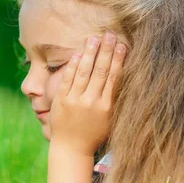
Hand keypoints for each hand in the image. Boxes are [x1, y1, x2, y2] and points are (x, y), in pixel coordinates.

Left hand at [47, 32, 125, 182]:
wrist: (71, 148)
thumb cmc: (94, 134)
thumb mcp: (110, 119)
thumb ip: (114, 99)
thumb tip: (120, 76)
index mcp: (106, 107)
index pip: (113, 78)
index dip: (118, 60)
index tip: (122, 45)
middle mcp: (91, 102)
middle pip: (100, 71)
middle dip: (105, 51)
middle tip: (109, 34)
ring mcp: (75, 101)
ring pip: (84, 72)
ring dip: (89, 53)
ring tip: (94, 38)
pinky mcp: (61, 101)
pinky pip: (68, 79)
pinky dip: (73, 66)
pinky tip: (78, 54)